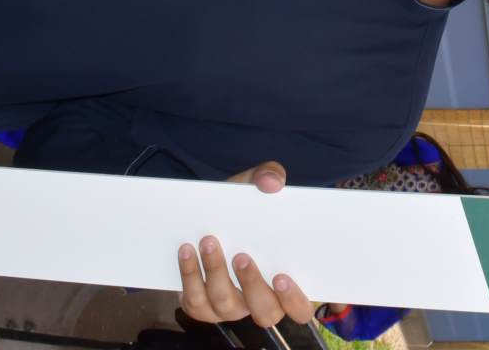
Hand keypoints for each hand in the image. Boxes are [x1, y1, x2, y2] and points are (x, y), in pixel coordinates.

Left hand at [176, 161, 316, 327]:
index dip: (295, 300)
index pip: (301, 309)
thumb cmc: (239, 209)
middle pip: (265, 313)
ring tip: (208, 241)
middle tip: (241, 256)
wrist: (201, 218)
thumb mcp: (253, 188)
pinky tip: (187, 250)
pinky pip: (196, 301)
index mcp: (284, 283)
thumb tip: (272, 183)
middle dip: (252, 284)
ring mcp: (229, 308)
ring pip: (226, 304)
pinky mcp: (201, 307)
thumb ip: (268, 175)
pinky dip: (190, 274)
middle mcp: (259, 302)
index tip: (281, 275)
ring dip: (216, 273)